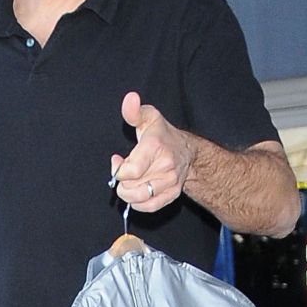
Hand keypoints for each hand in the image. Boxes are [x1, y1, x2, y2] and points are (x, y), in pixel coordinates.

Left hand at [111, 91, 194, 212]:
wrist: (187, 152)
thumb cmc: (162, 135)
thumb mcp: (148, 117)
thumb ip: (134, 111)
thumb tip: (131, 99)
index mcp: (156, 147)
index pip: (131, 171)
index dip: (118, 170)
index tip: (118, 161)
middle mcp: (166, 167)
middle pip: (131, 187)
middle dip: (121, 181)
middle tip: (124, 171)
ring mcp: (171, 182)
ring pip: (139, 199)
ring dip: (129, 193)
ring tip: (130, 182)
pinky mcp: (173, 194)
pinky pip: (150, 207)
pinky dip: (138, 203)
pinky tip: (137, 192)